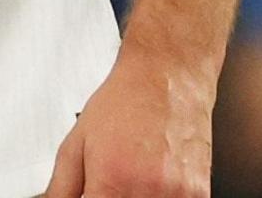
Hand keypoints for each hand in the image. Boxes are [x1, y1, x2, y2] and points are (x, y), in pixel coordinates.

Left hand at [43, 50, 214, 197]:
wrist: (167, 76)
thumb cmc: (124, 103)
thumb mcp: (75, 143)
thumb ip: (61, 188)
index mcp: (112, 181)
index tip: (92, 195)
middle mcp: (148, 191)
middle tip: (111, 184)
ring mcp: (178, 194)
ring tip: (131, 179)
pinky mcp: (200, 193)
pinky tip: (153, 182)